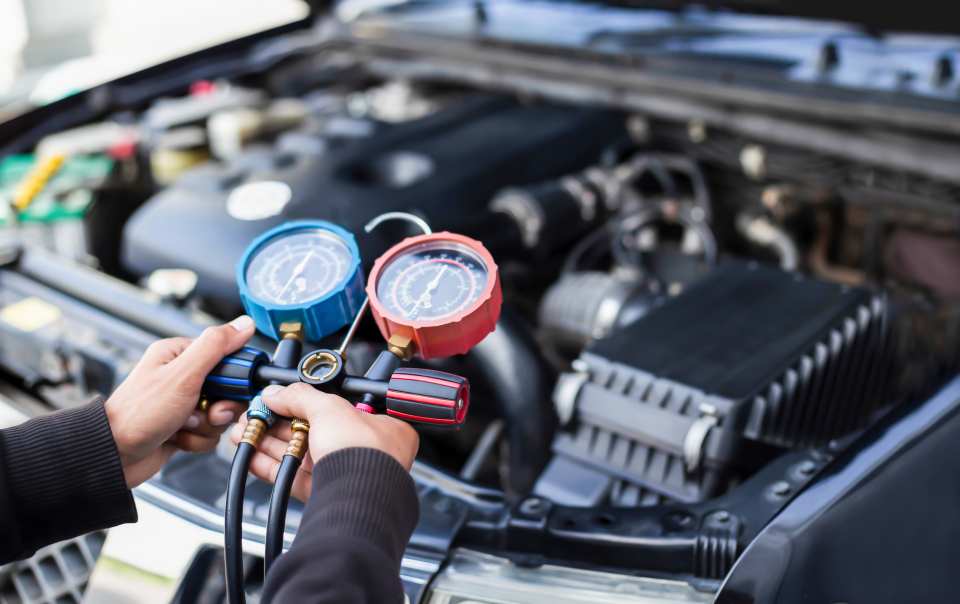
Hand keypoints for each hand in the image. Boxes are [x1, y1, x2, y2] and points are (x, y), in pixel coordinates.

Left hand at [105, 316, 255, 486]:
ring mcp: (184, 403)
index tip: (231, 389)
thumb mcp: (182, 374)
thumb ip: (215, 346)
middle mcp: (182, 377)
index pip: (227, 355)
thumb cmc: (138, 413)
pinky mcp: (184, 426)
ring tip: (185, 425)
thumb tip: (243, 324)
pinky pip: (210, 432)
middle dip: (221, 407)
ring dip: (207, 425)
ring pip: (221, 413)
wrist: (115, 455)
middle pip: (228, 389)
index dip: (235, 376)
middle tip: (208, 412)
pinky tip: (180, 438)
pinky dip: (198, 439)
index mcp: (179, 354)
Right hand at [228, 383, 418, 501]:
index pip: (335, 408)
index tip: (279, 400)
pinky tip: (250, 455)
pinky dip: (268, 466)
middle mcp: (361, 450)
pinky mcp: (321, 495)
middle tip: (254, 416)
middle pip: (311, 431)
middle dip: (277, 423)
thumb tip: (276, 393)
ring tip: (243, 432)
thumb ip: (300, 397)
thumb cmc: (364, 454)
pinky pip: (291, 477)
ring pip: (298, 455)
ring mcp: (341, 473)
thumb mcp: (330, 408)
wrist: (359, 499)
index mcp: (377, 426)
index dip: (305, 403)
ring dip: (267, 442)